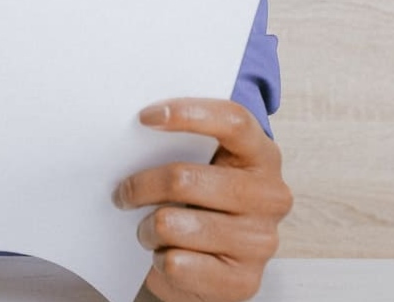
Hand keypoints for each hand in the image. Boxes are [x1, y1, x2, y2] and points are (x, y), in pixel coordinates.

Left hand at [114, 99, 291, 301]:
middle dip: (140, 185)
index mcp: (262, 156)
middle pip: (184, 178)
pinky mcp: (243, 281)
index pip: (233, 121)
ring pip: (171, 224)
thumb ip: (181, 144)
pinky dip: (159, 259)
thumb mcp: (199, 166)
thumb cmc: (200, 204)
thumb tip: (138, 126)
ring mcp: (260, 241)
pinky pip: (176, 263)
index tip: (145, 118)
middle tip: (123, 193)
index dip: (187, 114)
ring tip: (149, 230)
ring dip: (147, 229)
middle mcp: (270, 197)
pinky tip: (167, 255)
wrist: (211, 266)